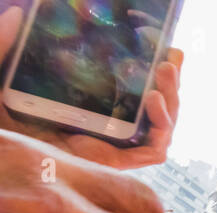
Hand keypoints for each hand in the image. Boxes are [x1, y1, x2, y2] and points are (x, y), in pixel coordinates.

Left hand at [0, 4, 182, 169]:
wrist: (5, 164)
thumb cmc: (0, 129)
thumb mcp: (2, 78)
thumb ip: (5, 46)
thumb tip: (15, 14)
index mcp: (84, 107)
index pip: (126, 88)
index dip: (147, 67)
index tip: (157, 42)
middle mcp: (104, 129)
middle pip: (151, 107)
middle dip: (169, 82)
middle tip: (171, 54)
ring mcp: (114, 148)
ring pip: (160, 127)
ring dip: (171, 100)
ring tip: (165, 71)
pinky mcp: (117, 166)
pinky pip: (153, 151)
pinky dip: (162, 128)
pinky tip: (153, 102)